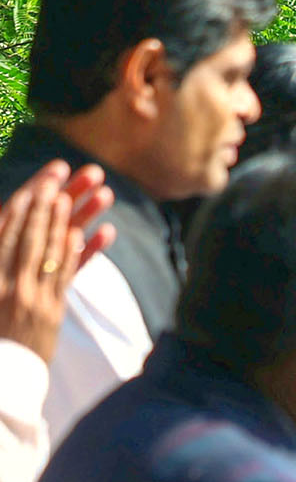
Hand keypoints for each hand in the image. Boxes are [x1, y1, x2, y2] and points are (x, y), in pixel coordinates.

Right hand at [0, 160, 113, 364]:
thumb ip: (1, 248)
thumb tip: (7, 218)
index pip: (9, 221)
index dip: (30, 195)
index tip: (49, 173)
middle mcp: (7, 277)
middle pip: (37, 228)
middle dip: (58, 196)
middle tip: (78, 170)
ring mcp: (31, 295)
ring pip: (58, 248)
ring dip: (79, 217)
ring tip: (99, 191)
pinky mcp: (50, 312)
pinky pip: (70, 276)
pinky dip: (85, 253)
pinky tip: (99, 232)